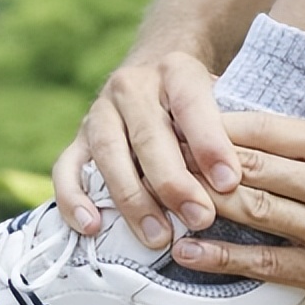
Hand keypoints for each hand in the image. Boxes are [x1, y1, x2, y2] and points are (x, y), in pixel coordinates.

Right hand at [52, 52, 241, 247]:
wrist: (155, 67)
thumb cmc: (197, 101)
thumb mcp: (221, 100)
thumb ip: (231, 134)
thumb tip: (237, 184)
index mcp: (175, 71)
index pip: (192, 105)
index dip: (210, 144)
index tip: (229, 182)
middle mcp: (132, 87)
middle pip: (149, 136)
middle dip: (175, 183)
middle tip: (200, 218)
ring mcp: (99, 111)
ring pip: (108, 154)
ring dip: (133, 199)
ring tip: (157, 237)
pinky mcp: (77, 137)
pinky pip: (67, 168)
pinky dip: (74, 199)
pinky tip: (91, 226)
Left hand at [170, 112, 304, 304]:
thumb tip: (250, 136)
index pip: (262, 128)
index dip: (210, 127)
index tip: (173, 125)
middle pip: (248, 166)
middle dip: (194, 164)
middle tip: (150, 160)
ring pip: (252, 210)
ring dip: (199, 207)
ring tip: (156, 203)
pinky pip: (266, 262)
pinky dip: (222, 257)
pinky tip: (187, 251)